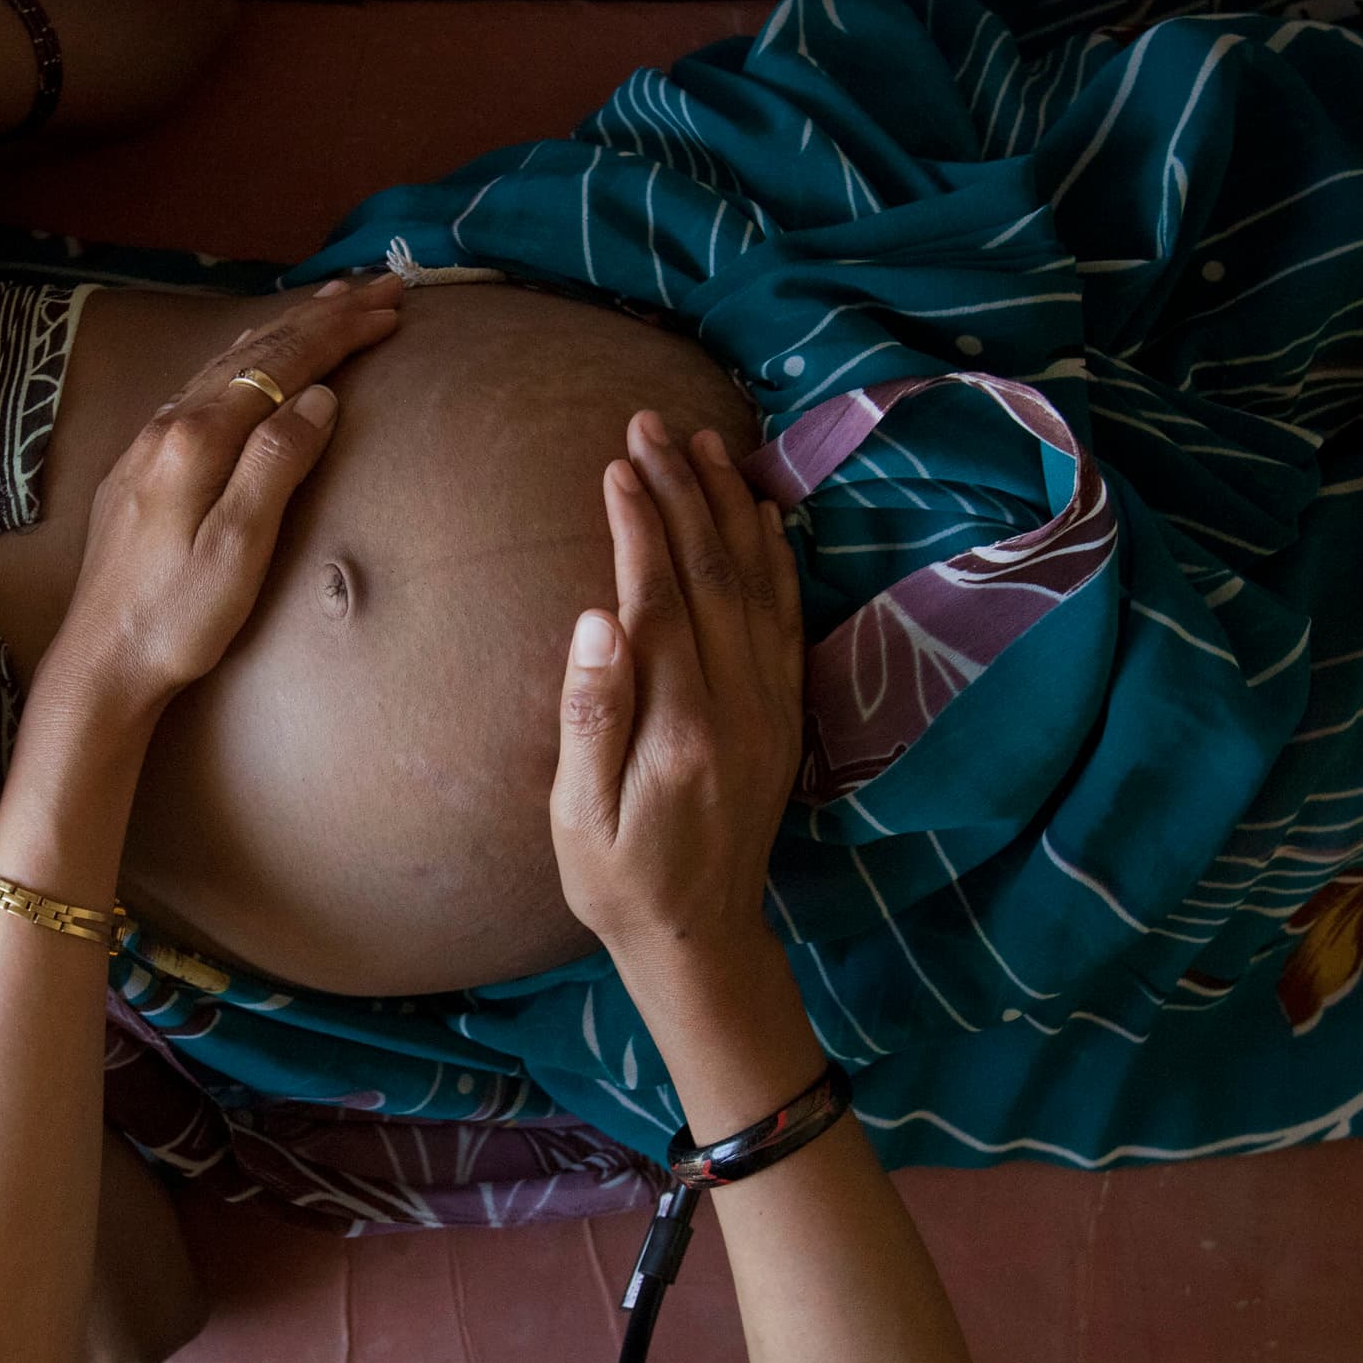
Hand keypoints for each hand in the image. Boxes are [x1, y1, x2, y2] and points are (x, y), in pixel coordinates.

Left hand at [40, 275, 402, 721]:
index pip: (280, 366)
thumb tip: (319, 397)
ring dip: (283, 329)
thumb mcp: (238, 551)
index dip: (338, 334)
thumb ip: (274, 466)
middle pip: (255, 352)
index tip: (390, 309)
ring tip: (329, 302)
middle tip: (378, 287)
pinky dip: (246, 358)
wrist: (100, 662)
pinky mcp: (142, 465)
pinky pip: (204, 385)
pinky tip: (254, 356)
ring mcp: (148, 442)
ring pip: (226, 363)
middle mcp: (166, 425)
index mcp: (195, 440)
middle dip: (320, 316)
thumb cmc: (177, 620)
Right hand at [549, 413, 805, 1001]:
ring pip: (756, 582)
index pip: (659, 597)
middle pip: (712, 572)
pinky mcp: (782, 713)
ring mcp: (769, 707)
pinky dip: (775, 557)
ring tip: (705, 442)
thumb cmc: (619, 880)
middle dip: (681, 489)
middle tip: (650, 424)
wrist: (701, 937)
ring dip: (730, 506)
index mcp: (680, 727)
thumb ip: (590, 716)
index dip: (638, 525)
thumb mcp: (578, 815)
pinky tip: (761, 514)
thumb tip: (596, 621)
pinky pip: (785, 617)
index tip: (614, 465)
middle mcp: (738, 705)